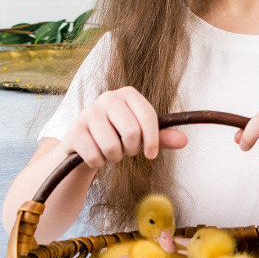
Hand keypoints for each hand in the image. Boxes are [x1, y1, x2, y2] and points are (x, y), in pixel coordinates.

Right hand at [58, 86, 186, 169]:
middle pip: (131, 132)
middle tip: (127, 150)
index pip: (147, 116)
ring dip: (114, 158)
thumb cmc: (116, 135)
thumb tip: (184, 141)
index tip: (151, 155)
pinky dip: (98, 162)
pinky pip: (94, 156)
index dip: (153, 139)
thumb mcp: (141, 134)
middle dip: (132, 149)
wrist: (83, 143)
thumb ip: (161, 137)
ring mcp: (88, 113)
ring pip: (112, 147)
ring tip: (110, 152)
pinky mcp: (74, 131)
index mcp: (127, 94)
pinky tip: (95, 154)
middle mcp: (107, 98)